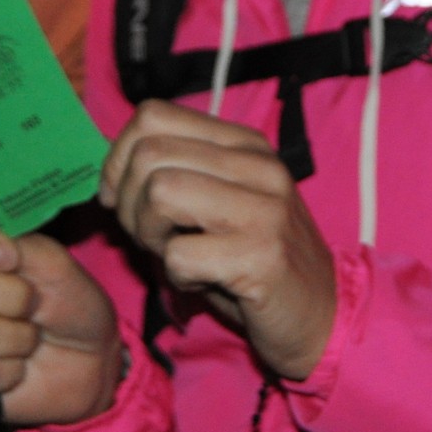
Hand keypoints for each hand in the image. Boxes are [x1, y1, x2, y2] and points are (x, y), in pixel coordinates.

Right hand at [0, 200, 123, 425]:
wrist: (90, 361)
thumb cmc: (68, 302)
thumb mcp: (56, 262)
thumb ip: (20, 245)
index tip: (11, 257)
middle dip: (11, 296)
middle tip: (33, 306)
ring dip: (17, 338)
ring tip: (28, 339)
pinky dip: (11, 372)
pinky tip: (16, 368)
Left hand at [100, 99, 336, 380]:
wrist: (323, 314)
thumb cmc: (253, 262)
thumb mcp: (217, 204)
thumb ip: (173, 176)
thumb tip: (109, 179)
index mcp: (242, 144)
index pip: (152, 116)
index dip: (119, 159)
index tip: (123, 199)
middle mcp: (257, 165)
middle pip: (149, 154)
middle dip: (129, 203)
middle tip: (150, 237)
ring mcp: (264, 208)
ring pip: (160, 192)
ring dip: (149, 236)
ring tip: (174, 256)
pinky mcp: (263, 256)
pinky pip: (179, 255)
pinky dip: (177, 276)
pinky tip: (204, 282)